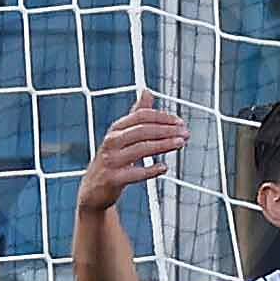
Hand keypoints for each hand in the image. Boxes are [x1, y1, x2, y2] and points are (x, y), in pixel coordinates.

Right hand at [78, 95, 187, 215]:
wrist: (93, 189)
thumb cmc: (113, 159)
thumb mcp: (122, 135)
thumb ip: (136, 115)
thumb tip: (147, 91)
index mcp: (116, 129)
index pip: (141, 116)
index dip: (162, 117)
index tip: (180, 122)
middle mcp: (112, 141)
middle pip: (142, 130)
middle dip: (166, 130)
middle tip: (186, 134)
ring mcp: (111, 160)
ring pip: (140, 149)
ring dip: (163, 145)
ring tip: (180, 144)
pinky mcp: (113, 179)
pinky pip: (134, 173)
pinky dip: (150, 170)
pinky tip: (164, 168)